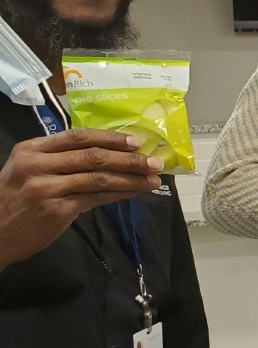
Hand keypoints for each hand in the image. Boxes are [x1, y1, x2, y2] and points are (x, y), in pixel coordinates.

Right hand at [0, 129, 162, 269]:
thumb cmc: (13, 200)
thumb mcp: (27, 171)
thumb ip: (58, 160)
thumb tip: (106, 154)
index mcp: (32, 149)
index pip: (78, 136)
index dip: (111, 138)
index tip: (136, 141)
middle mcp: (37, 165)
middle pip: (93, 156)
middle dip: (129, 159)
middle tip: (154, 161)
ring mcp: (46, 188)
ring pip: (98, 177)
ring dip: (130, 178)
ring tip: (153, 179)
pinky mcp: (56, 210)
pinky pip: (95, 198)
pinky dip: (118, 193)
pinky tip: (134, 192)